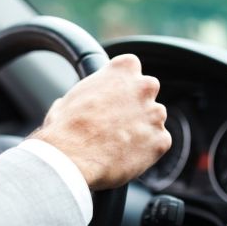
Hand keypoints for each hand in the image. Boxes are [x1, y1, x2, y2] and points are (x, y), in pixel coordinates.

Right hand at [31, 54, 170, 190]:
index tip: (113, 95)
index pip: (131, 67)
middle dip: (136, 104)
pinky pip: (158, 144)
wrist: (71, 158)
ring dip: (141, 129)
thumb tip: (75, 104)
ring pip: (154, 120)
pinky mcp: (161, 140)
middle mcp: (144, 86)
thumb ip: (85, 95)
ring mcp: (155, 114)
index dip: (121, 84)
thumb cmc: (65, 129)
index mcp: (122, 68)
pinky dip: (146, 151)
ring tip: (117, 144)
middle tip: (116, 121)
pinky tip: (125, 156)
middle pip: (147, 92)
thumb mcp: (69, 99)